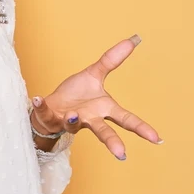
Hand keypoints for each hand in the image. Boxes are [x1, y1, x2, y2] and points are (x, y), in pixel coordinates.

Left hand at [29, 35, 160, 160]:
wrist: (53, 104)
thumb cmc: (77, 94)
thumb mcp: (95, 73)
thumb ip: (112, 59)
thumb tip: (133, 39)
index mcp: (103, 109)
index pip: (126, 119)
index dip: (142, 129)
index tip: (157, 139)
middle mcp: (89, 119)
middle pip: (103, 131)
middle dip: (112, 142)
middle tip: (122, 153)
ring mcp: (70, 120)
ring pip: (73, 125)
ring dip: (72, 121)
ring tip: (71, 116)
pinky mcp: (51, 117)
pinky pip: (44, 111)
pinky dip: (40, 106)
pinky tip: (37, 98)